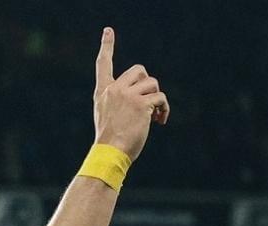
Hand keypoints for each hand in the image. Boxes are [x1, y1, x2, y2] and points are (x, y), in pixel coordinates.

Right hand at [93, 28, 168, 160]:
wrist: (109, 153)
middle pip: (139, 70)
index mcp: (103, 92)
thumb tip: (150, 96)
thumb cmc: (110, 140)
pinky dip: (164, 108)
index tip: (108, 30)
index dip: (106, 46)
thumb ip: (120, 101)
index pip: (103, 64)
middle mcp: (114, 90)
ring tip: (155, 115)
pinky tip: (160, 121)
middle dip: (149, 83)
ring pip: (153, 83)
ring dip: (157, 98)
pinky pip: (160, 97)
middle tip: (149, 100)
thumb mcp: (108, 116)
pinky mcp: (141, 103)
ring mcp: (127, 95)